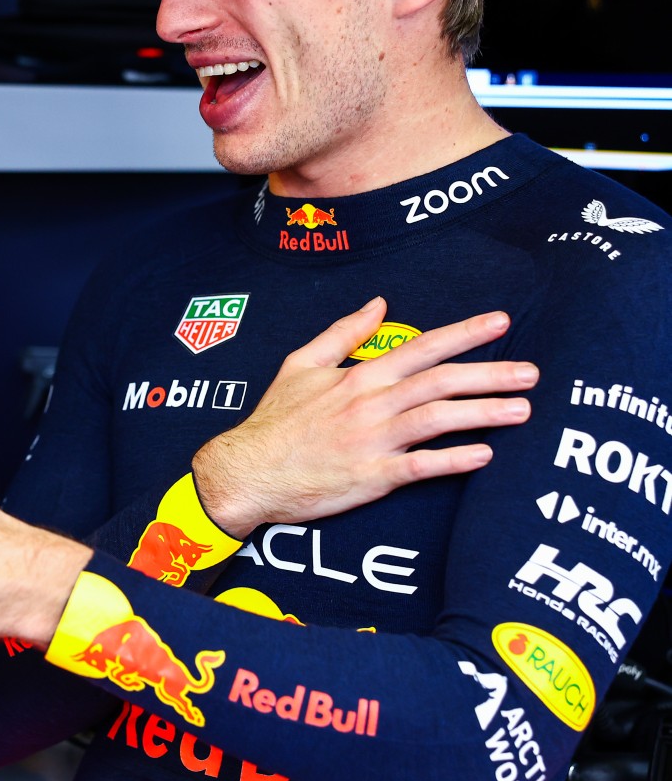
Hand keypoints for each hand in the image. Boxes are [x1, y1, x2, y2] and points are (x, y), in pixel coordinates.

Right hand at [192, 297, 536, 537]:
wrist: (247, 470)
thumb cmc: (274, 421)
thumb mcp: (300, 364)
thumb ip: (343, 333)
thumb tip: (378, 304)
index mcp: (359, 376)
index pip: (422, 347)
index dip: (465, 333)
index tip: (501, 322)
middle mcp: (371, 404)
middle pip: (441, 382)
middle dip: (492, 374)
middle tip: (533, 372)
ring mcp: (372, 441)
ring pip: (438, 419)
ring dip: (483, 413)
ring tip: (522, 410)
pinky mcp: (370, 477)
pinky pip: (419, 466)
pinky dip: (452, 460)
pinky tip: (483, 455)